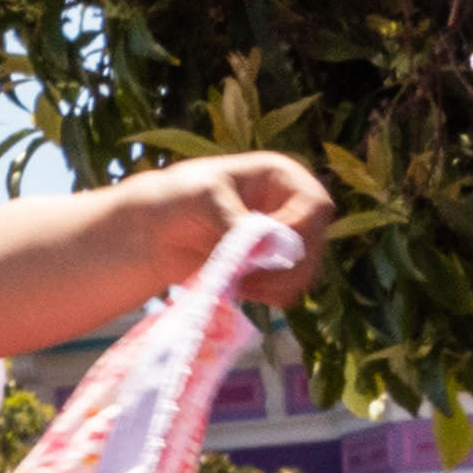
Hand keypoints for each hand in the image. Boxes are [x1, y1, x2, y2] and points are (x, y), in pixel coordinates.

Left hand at [138, 151, 333, 302]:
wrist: (157, 225)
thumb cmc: (178, 196)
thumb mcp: (202, 197)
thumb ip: (233, 219)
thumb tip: (265, 246)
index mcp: (283, 177)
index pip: (315, 206)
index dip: (295, 231)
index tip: (258, 248)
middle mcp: (294, 207)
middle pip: (314, 243)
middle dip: (280, 266)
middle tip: (241, 276)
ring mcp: (287, 238)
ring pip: (306, 271)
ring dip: (274, 285)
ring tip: (235, 284)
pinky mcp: (275, 266)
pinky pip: (290, 289)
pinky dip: (269, 295)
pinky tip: (239, 291)